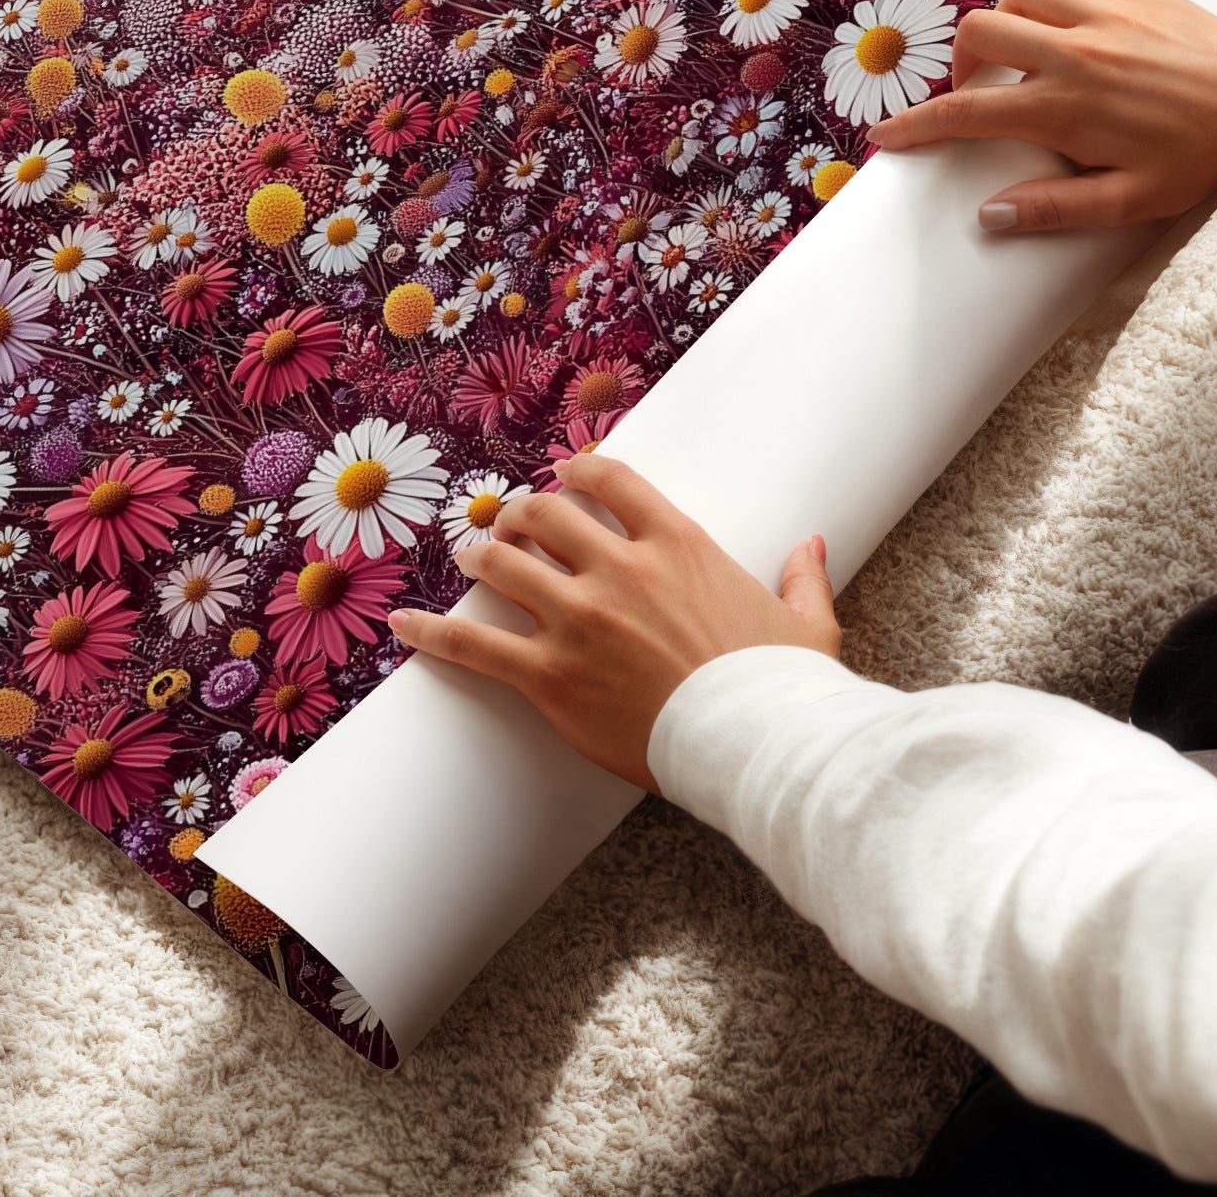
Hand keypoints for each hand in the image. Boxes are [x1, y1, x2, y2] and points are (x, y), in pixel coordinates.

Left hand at [388, 454, 838, 792]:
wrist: (758, 746)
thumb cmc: (784, 688)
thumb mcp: (806, 623)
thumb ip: (802, 577)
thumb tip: (812, 545)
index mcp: (678, 544)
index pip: (610, 480)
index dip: (578, 470)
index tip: (564, 474)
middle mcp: (620, 569)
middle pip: (544, 515)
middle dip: (521, 514)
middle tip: (511, 524)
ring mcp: (579, 619)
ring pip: (504, 564)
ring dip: (482, 556)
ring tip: (470, 557)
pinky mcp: (550, 675)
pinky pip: (475, 644)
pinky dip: (433, 632)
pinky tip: (404, 625)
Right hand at [866, 0, 1216, 233]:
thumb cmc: (1199, 158)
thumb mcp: (1130, 201)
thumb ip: (1055, 208)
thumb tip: (988, 215)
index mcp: (1064, 107)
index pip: (966, 113)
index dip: (917, 125)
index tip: (888, 137)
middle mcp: (1072, 51)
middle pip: (978, 34)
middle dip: (960, 63)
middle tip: (977, 90)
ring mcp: (1101, 11)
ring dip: (1007, 23)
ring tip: (1023, 53)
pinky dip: (1057, 2)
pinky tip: (1075, 28)